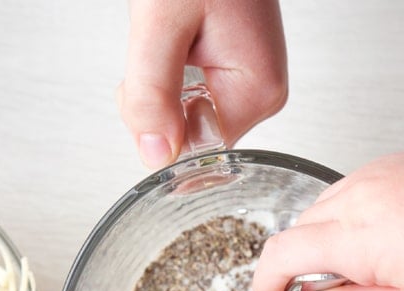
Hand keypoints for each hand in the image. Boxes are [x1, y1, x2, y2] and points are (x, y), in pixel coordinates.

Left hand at [118, 0, 287, 168]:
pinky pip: (186, 91)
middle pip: (190, 134)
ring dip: (157, 83)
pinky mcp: (231, 67)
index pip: (198, 149)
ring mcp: (246, 79)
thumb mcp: (161, 22)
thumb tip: (155, 155)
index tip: (144, 90)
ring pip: (182, 113)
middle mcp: (259, 91)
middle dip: (155, 103)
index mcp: (257, 90)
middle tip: (156, 48)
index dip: (159, 126)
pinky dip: (164, 70)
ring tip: (167, 34)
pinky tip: (171, 39)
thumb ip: (153, 93)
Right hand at [252, 140, 403, 290]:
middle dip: (301, 272)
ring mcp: (377, 172)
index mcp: (359, 237)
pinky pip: (352, 196)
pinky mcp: (397, 162)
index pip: (279, 255)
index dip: (264, 289)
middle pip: (298, 233)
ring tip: (379, 278)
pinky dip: (352, 226)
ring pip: (324, 213)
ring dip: (328, 249)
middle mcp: (358, 195)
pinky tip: (397, 246)